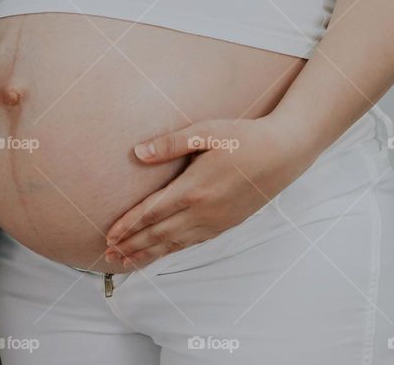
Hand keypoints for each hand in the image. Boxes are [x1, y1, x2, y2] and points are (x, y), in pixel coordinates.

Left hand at [104, 115, 318, 268]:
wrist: (284, 152)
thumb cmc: (244, 137)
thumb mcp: (205, 132)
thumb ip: (170, 144)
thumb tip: (138, 153)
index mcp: (193, 189)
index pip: (152, 212)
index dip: (128, 226)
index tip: (109, 236)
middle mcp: (203, 211)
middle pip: (158, 234)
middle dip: (132, 245)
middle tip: (108, 255)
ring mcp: (216, 221)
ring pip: (174, 243)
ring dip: (148, 253)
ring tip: (126, 261)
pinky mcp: (226, 224)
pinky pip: (192, 242)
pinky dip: (171, 250)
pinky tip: (162, 252)